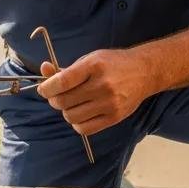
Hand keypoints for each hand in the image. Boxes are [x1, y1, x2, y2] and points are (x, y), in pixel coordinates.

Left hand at [36, 49, 153, 135]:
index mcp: (94, 66)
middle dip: (55, 100)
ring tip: (72, 104)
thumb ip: (67, 69)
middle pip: (64, 101)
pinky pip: (84, 128)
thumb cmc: (114, 63)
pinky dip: (77, 123)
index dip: (47, 88)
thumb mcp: (90, 59)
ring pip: (71, 117)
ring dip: (66, 111)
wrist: (144, 72)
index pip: (62, 82)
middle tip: (58, 96)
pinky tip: (82, 113)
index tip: (44, 89)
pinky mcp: (114, 117)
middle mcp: (102, 85)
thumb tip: (44, 70)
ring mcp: (109, 103)